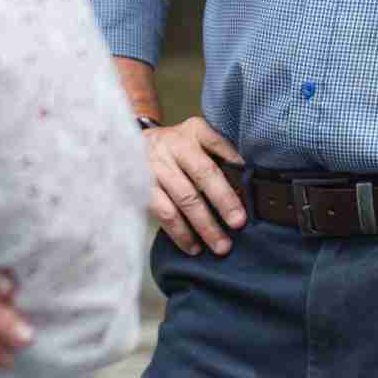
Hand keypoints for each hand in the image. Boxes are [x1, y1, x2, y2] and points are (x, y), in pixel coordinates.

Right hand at [145, 116, 246, 255]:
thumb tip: (246, 181)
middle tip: (238, 223)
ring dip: (204, 225)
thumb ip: (219, 154)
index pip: (218, 144)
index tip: (250, 186)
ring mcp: (155, 165)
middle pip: (203, 174)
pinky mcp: (140, 187)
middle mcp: (173, 144)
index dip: (235, 163)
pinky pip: (164, 213)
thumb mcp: (197, 139)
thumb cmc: (175, 148)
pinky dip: (180, 233)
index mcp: (193, 131)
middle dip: (223, 200)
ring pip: (184, 198)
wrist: (128, 144)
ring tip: (220, 245)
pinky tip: (193, 246)